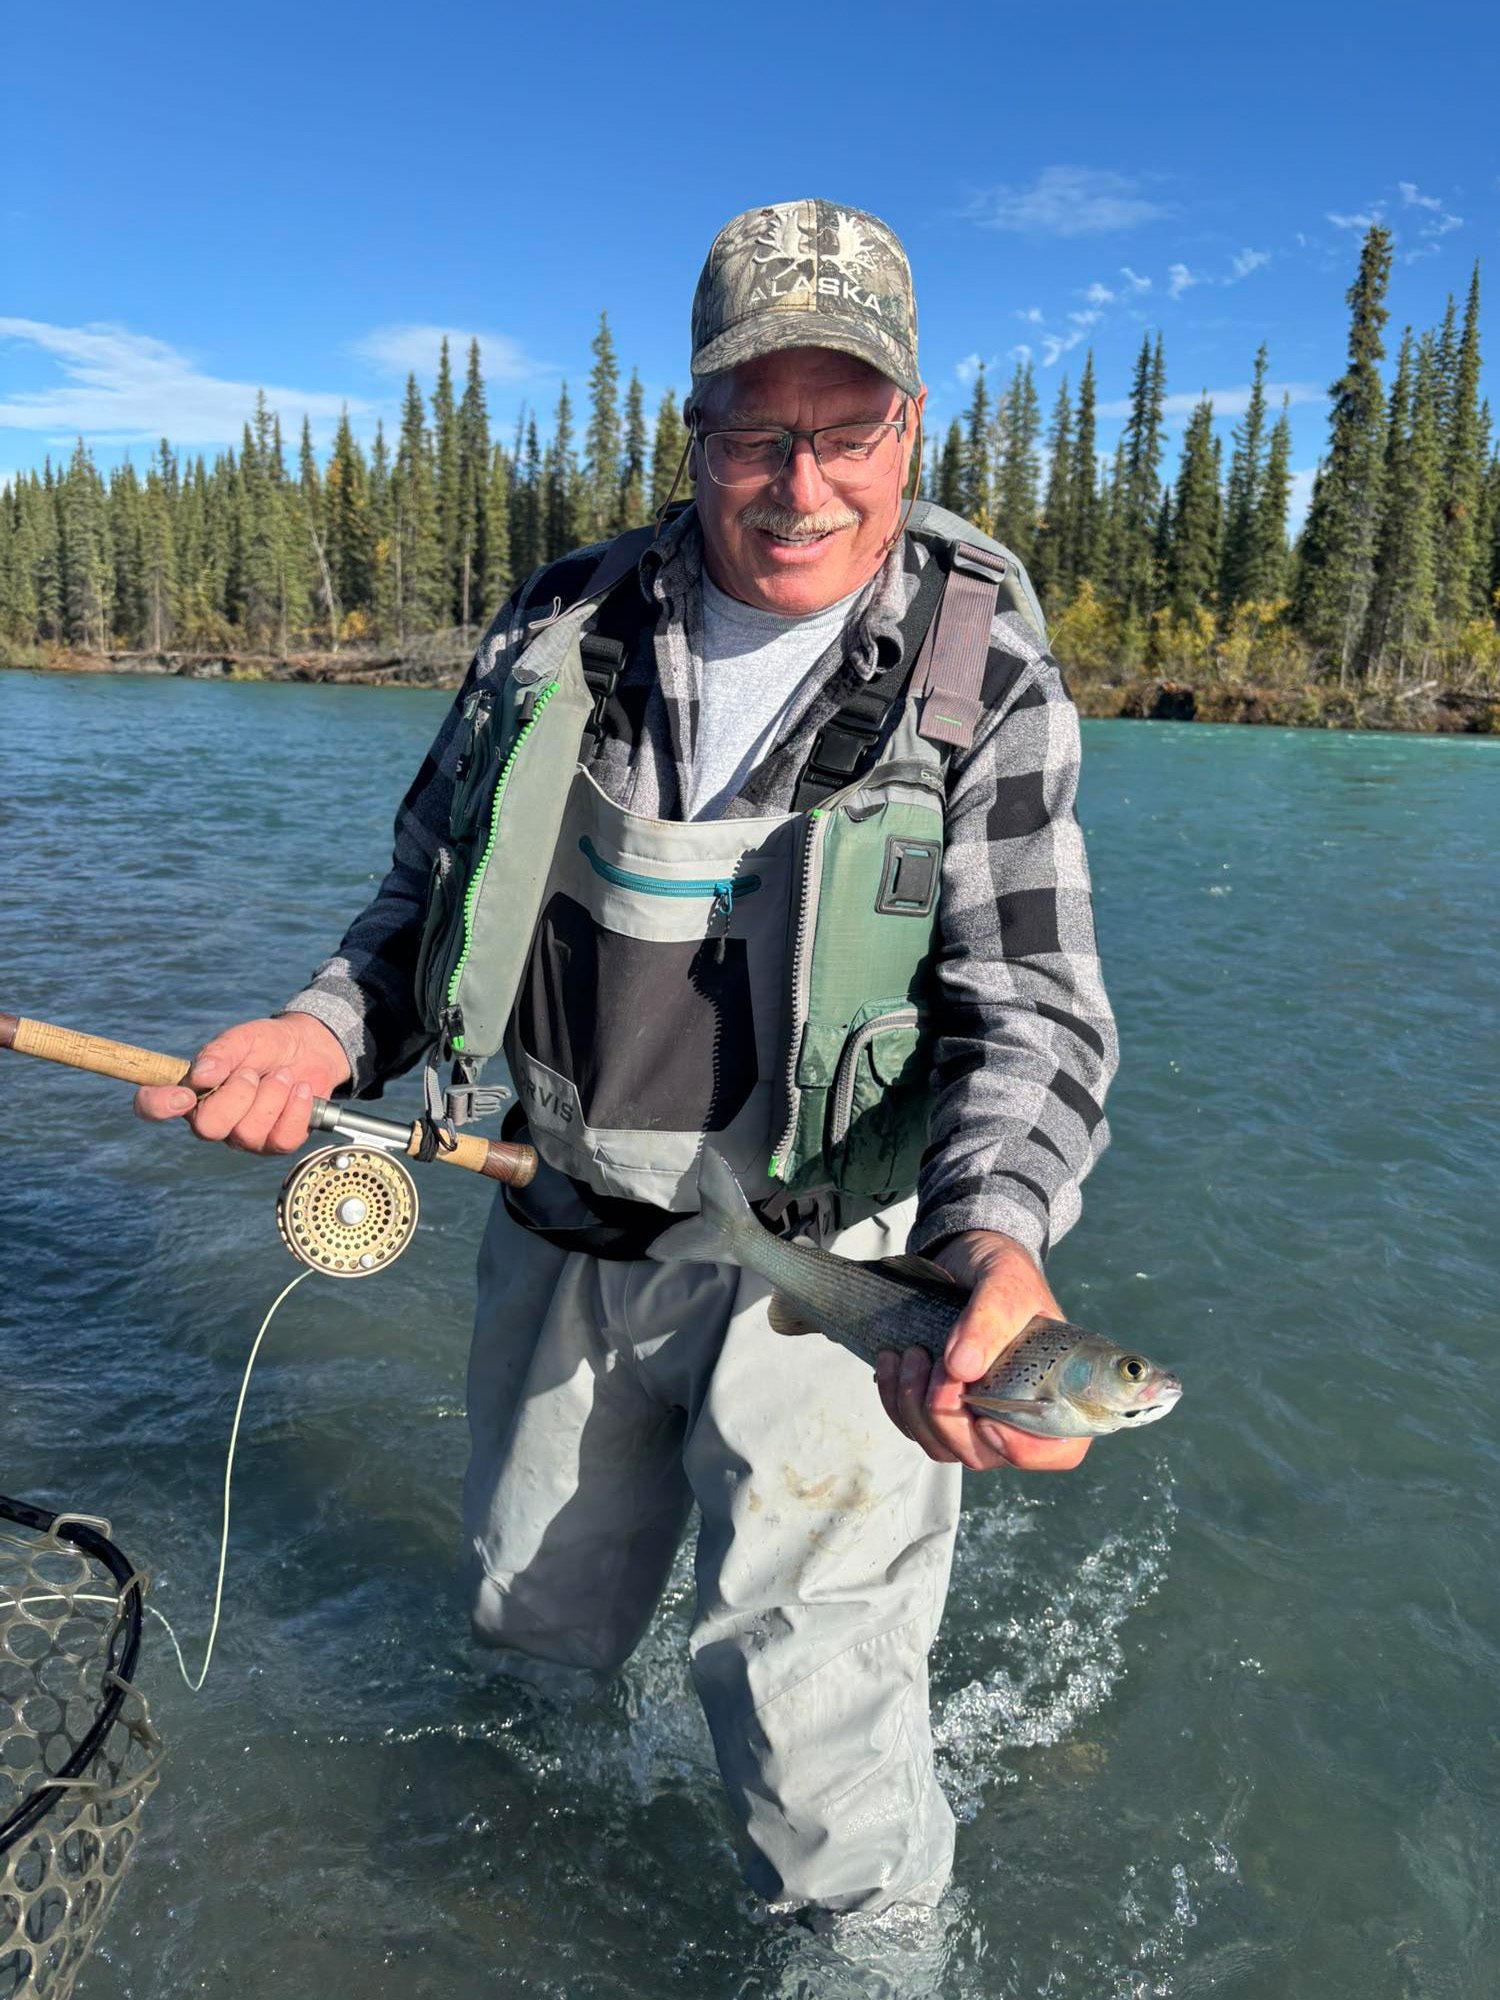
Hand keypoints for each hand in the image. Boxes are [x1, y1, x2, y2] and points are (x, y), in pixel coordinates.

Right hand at [133, 1013, 351, 1153]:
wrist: (310, 1048)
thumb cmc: (266, 1044)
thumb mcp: (242, 1038)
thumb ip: (220, 1052)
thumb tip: (200, 1074)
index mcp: (192, 1091)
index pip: (152, 1107)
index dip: (158, 1106)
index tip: (185, 1094)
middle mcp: (212, 1118)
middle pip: (207, 1128)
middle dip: (237, 1095)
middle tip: (252, 1072)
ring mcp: (243, 1135)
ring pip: (248, 1132)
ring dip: (272, 1095)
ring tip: (283, 1075)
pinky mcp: (275, 1143)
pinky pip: (282, 1139)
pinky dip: (296, 1109)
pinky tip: (301, 1089)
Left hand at [875, 1230, 1092, 1474]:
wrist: (969, 1259)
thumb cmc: (1005, 1273)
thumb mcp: (1006, 1283)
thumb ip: (991, 1319)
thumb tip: (962, 1368)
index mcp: (1060, 1392)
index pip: (1059, 1451)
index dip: (1024, 1450)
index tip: (985, 1419)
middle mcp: (1020, 1416)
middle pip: (984, 1454)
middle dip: (948, 1417)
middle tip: (936, 1364)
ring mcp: (978, 1417)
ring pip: (942, 1448)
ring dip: (915, 1407)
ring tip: (911, 1354)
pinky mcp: (942, 1409)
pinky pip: (912, 1428)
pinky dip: (895, 1399)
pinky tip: (892, 1360)